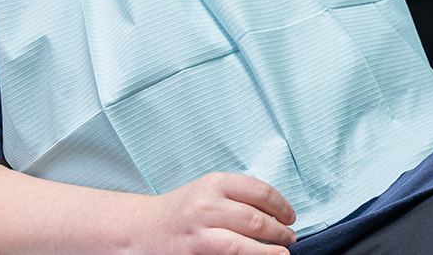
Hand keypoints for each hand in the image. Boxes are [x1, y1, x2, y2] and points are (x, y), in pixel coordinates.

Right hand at [140, 172, 296, 254]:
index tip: (290, 216)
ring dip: (269, 252)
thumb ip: (237, 196)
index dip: (282, 206)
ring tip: (282, 254)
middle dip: (279, 232)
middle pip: (256, 220)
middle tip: (290, 238)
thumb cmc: (181, 210)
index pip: (260, 192)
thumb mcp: (208, 191)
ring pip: (243, 246)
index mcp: (214, 183)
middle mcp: (206, 206)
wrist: (141, 228)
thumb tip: (277, 212)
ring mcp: (199, 233)